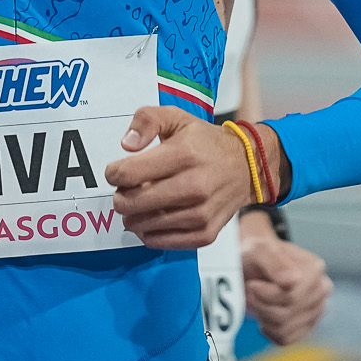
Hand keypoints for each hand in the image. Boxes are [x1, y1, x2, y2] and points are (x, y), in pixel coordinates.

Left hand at [104, 108, 253, 248]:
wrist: (247, 167)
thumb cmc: (206, 143)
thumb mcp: (177, 118)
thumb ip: (147, 120)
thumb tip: (127, 144)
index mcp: (183, 154)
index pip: (128, 173)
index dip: (113, 173)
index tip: (116, 171)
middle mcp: (194, 186)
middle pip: (131, 203)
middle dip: (120, 196)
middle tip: (127, 189)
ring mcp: (201, 213)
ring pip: (142, 225)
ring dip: (133, 216)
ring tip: (141, 202)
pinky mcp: (205, 233)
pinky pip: (161, 242)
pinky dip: (149, 233)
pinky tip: (152, 219)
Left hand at [241, 230, 331, 345]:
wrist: (252, 266)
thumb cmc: (255, 256)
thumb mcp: (258, 250)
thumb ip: (275, 262)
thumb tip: (293, 280)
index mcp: (315, 268)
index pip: (291, 296)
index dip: (266, 294)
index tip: (253, 284)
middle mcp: (321, 289)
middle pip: (287, 313)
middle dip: (262, 304)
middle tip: (252, 291)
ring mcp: (317, 310)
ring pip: (285, 329)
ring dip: (264, 316)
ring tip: (259, 301)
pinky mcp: (307, 326)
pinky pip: (285, 339)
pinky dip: (269, 329)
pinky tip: (265, 314)